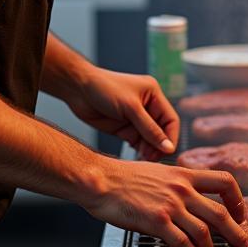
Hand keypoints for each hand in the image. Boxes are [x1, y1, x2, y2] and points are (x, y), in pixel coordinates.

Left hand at [64, 65, 179, 160]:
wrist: (77, 89)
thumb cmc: (103, 88)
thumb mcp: (130, 107)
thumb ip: (149, 128)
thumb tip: (167, 146)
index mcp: (153, 94)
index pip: (170, 119)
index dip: (170, 136)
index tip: (167, 151)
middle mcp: (147, 106)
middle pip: (161, 131)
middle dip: (158, 145)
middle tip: (152, 158)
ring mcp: (135, 118)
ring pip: (149, 139)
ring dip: (148, 149)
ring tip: (143, 157)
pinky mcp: (123, 127)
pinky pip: (136, 142)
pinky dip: (138, 149)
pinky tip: (136, 155)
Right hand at [88, 155, 247, 246]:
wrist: (101, 179)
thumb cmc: (124, 178)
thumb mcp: (159, 174)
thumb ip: (178, 187)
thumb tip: (189, 207)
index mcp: (185, 174)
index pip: (225, 181)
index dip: (238, 199)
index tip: (240, 214)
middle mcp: (183, 188)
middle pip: (222, 212)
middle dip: (239, 233)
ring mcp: (171, 205)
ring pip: (205, 230)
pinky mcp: (156, 221)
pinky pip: (183, 242)